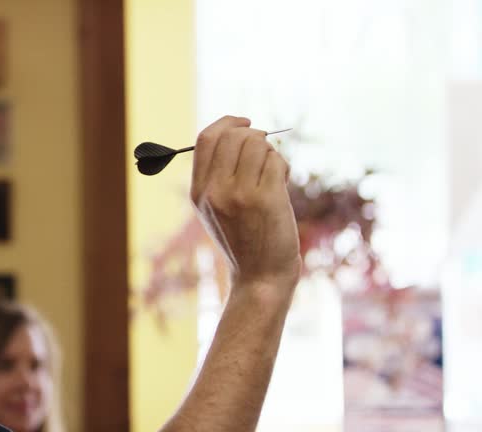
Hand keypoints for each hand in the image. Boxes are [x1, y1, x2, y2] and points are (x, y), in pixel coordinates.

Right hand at [191, 116, 300, 299]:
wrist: (260, 276)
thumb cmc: (244, 239)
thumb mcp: (216, 208)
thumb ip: (218, 174)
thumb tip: (241, 132)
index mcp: (198, 191)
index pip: (205, 139)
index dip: (227, 122)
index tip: (245, 123)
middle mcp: (214, 191)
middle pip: (233, 136)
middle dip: (254, 135)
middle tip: (266, 150)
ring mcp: (239, 194)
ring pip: (257, 144)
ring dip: (271, 152)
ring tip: (274, 174)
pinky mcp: (265, 199)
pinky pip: (276, 161)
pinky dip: (282, 167)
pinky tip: (282, 184)